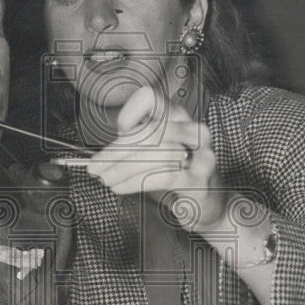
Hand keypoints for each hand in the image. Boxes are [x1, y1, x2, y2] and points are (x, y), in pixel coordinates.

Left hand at [73, 85, 228, 232]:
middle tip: (96, 166)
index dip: (131, 111)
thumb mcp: (153, 157)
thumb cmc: (177, 179)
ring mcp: (201, 154)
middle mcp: (192, 131)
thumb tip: (101, 156)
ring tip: (107, 179)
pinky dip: (136, 182)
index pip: (152, 99)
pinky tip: (121, 187)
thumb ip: (133, 149)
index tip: (117, 130)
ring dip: (124, 168)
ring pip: (157, 152)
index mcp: (178, 118)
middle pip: (150, 131)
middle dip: (116, 150)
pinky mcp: (201, 179)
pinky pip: (165, 175)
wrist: (209, 205)